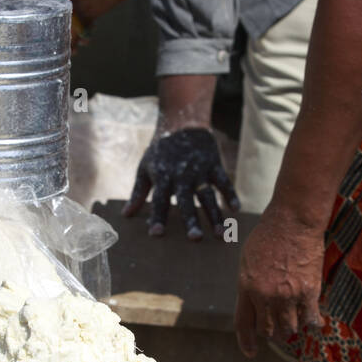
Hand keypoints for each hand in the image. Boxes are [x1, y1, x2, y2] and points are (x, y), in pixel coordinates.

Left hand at [123, 127, 237, 240]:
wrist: (182, 122)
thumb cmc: (160, 151)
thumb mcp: (145, 168)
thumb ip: (138, 193)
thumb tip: (126, 215)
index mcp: (163, 178)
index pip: (160, 201)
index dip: (158, 217)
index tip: (156, 234)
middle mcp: (182, 176)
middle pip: (187, 201)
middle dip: (191, 220)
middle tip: (195, 239)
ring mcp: (200, 171)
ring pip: (209, 195)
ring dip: (215, 215)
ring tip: (219, 234)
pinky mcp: (215, 165)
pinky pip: (224, 182)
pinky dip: (231, 195)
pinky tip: (235, 210)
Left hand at [234, 207, 323, 355]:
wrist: (293, 221)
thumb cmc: (269, 236)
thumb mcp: (247, 261)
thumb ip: (249, 286)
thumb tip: (254, 306)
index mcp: (246, 288)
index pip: (244, 324)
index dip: (247, 342)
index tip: (251, 352)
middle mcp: (265, 296)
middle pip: (268, 330)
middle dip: (272, 334)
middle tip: (277, 332)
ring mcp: (287, 295)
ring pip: (289, 328)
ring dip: (291, 330)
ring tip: (294, 323)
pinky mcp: (309, 292)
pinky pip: (310, 319)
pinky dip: (312, 323)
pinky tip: (314, 322)